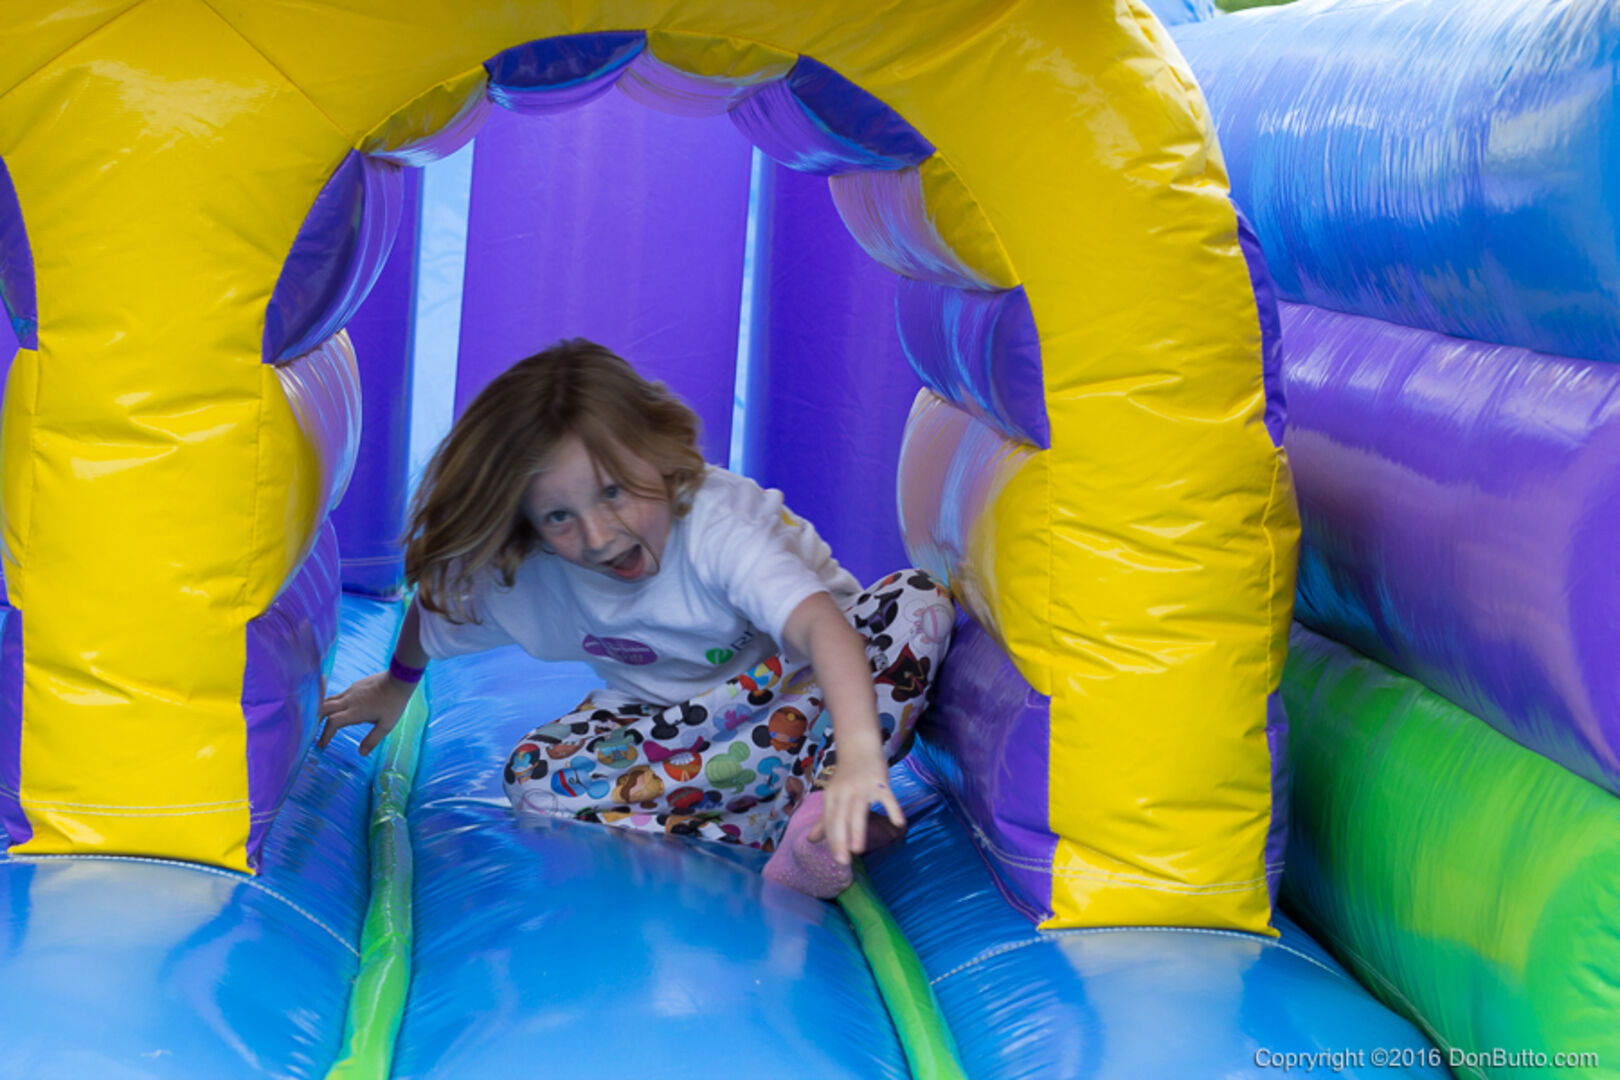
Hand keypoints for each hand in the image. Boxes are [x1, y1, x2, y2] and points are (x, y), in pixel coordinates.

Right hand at [317, 671, 413, 755]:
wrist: (399, 679)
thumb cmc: (394, 703)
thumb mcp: (386, 725)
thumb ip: (373, 739)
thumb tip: (361, 753)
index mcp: (355, 711)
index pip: (333, 722)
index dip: (325, 734)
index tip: (321, 745)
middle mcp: (349, 700)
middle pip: (323, 709)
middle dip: (316, 721)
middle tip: (313, 732)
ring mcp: (350, 691)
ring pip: (329, 700)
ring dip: (322, 711)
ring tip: (320, 722)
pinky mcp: (354, 685)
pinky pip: (338, 695)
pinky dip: (332, 704)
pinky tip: (337, 709)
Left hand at [808, 750, 905, 865]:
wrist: (859, 747)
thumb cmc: (846, 776)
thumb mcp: (833, 797)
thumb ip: (824, 821)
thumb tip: (811, 840)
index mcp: (831, 797)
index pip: (830, 821)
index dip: (833, 840)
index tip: (838, 860)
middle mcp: (844, 792)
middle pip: (840, 817)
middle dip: (840, 839)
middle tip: (843, 861)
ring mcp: (862, 786)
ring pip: (859, 810)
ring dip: (858, 830)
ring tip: (858, 850)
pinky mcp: (879, 781)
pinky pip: (887, 797)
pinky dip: (893, 809)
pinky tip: (898, 823)